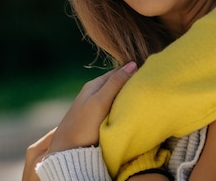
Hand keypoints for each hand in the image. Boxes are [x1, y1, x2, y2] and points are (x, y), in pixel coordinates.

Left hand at [20, 62, 136, 179]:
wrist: (67, 151)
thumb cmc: (84, 126)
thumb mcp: (101, 101)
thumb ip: (115, 83)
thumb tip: (132, 63)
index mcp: (94, 85)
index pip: (118, 71)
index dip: (132, 72)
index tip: (148, 74)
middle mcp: (93, 92)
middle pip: (116, 82)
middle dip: (130, 83)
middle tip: (147, 87)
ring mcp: (94, 105)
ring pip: (115, 95)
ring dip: (126, 96)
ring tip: (141, 98)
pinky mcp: (95, 118)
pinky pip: (113, 107)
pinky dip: (121, 106)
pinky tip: (128, 111)